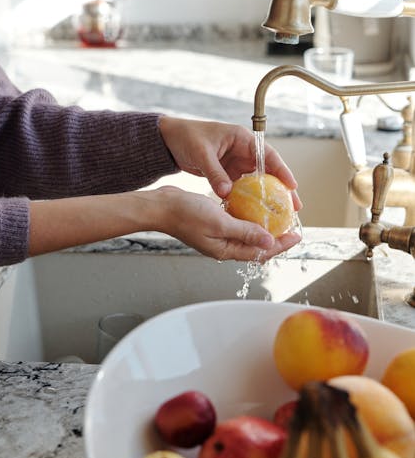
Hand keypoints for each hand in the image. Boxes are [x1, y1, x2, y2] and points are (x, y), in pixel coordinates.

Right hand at [146, 186, 301, 261]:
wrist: (161, 206)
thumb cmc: (185, 214)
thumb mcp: (219, 223)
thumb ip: (244, 232)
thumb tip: (269, 241)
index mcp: (225, 250)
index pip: (259, 252)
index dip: (280, 244)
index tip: (296, 235)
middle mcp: (223, 245)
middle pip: (255, 244)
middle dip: (275, 237)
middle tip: (291, 226)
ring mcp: (218, 234)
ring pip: (246, 233)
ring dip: (262, 226)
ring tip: (278, 216)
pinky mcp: (213, 223)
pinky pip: (236, 221)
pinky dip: (247, 216)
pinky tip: (254, 205)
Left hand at [159, 116, 301, 207]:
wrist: (168, 140)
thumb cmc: (185, 137)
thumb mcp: (201, 154)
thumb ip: (215, 173)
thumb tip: (227, 193)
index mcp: (241, 138)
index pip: (268, 154)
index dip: (282, 170)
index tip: (292, 186)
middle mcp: (243, 150)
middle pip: (269, 170)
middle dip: (282, 188)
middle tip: (294, 207)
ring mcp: (236, 162)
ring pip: (258, 181)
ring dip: (268, 196)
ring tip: (280, 214)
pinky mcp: (228, 172)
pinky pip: (243, 187)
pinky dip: (250, 198)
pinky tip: (256, 213)